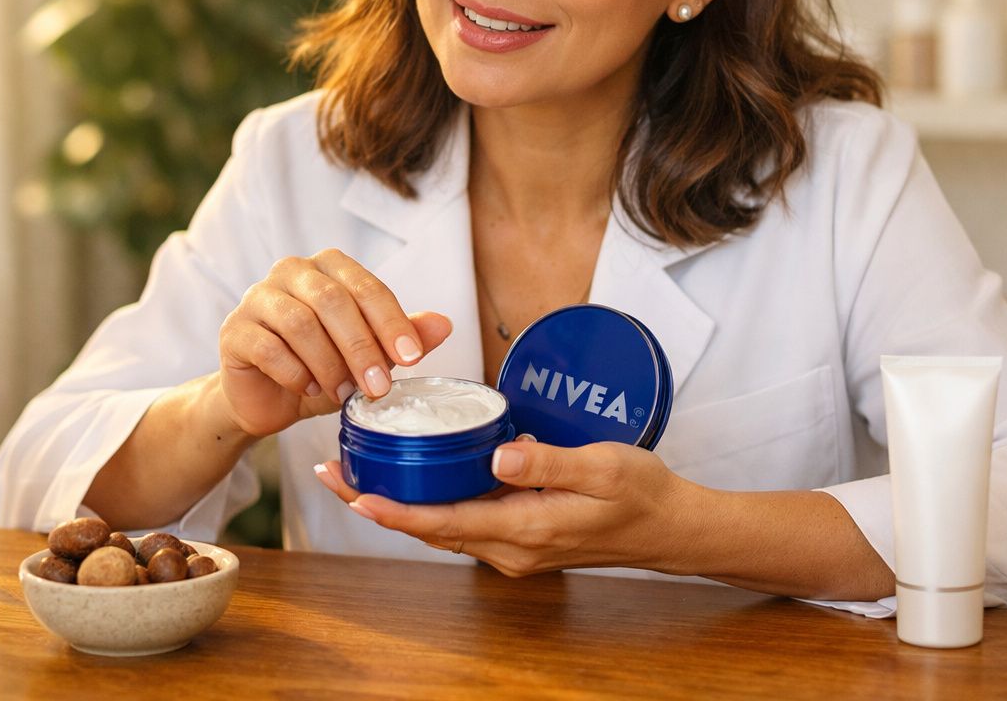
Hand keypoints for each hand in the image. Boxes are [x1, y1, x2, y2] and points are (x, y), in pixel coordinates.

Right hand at [218, 249, 451, 437]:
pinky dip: (295, 374)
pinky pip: (268, 347)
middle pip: (332, 300)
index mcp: (329, 267)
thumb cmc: (323, 369)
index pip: (366, 287)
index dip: (391, 322)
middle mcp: (291, 271)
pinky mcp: (234, 329)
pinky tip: (309, 389)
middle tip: (379, 388)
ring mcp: (258, 297)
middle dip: (361, 347)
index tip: (411, 358)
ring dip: (328, 364)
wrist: (267, 400)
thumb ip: (403, 339)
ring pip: (299, 322)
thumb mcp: (369, 357)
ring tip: (342, 393)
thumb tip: (445, 324)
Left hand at [313, 439, 690, 576]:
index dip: (392, 511)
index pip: (443, 523)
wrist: (673, 529)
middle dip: (379, 505)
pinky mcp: (522, 539)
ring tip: (360, 476)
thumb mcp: (602, 468)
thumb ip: (548, 462)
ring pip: (444, 527)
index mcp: (527, 529)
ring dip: (401, 506)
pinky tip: (419, 480)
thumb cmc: (643, 495)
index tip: (352, 494)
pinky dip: (433, 505)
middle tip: (333, 475)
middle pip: (430, 528)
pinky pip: (465, 523)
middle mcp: (512, 547)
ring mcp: (516, 548)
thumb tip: (499, 457)